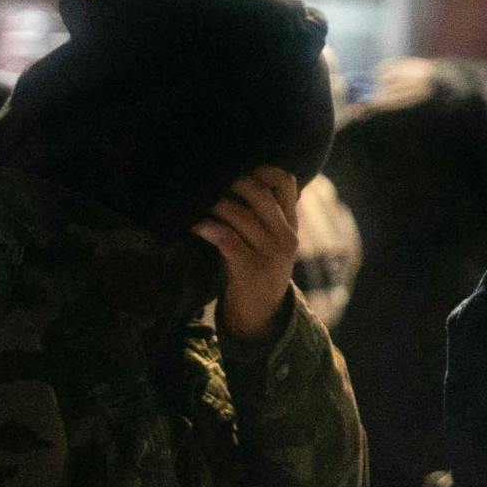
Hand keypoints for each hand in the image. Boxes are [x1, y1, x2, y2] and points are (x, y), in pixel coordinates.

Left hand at [194, 166, 300, 341]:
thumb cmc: (258, 271)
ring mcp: (269, 253)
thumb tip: (237, 182)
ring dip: (214, 205)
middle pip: (260, 194)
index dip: (263, 171)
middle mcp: (285, 236)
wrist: (261, 316)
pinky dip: (207, 228)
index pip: (286, 183)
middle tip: (210, 185)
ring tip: (197, 204)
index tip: (241, 171)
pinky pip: (226, 238)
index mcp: (291, 225)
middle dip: (232, 184)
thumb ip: (266, 217)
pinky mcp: (249, 269)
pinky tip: (194, 226)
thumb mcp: (272, 242)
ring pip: (240, 214)